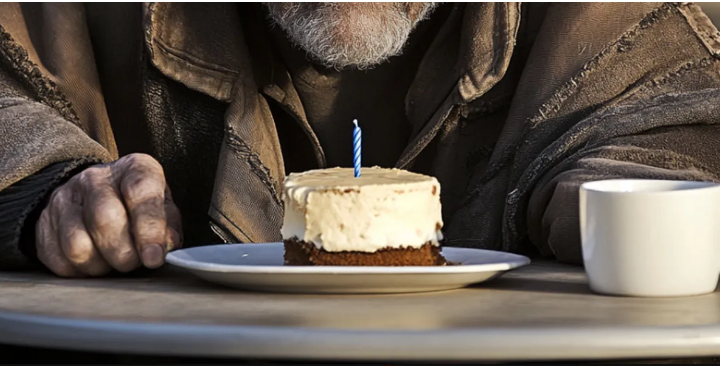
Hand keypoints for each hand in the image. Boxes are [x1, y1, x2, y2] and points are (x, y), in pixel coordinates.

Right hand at [36, 153, 182, 276]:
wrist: (96, 195)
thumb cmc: (140, 206)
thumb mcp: (164, 208)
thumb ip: (168, 226)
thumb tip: (165, 246)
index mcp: (133, 168)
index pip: (140, 193)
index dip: (149, 229)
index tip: (154, 257)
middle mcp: (95, 177)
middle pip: (105, 219)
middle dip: (124, 253)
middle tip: (134, 264)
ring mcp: (65, 198)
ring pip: (77, 245)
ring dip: (101, 265)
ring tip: (114, 262)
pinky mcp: (44, 222)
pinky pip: (59, 259)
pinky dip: (80, 271)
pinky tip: (95, 261)